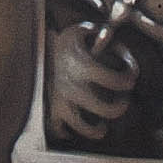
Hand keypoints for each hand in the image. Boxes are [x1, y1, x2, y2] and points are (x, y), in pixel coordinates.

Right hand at [50, 20, 137, 143]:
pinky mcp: (48, 109)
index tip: (130, 78)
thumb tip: (116, 42)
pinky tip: (77, 127)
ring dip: (97, 128)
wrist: (32, 48)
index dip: (128, 79)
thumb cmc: (62, 40)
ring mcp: (59, 101)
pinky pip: (59, 130)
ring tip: (102, 125)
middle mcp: (72, 86)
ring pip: (84, 127)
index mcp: (82, 65)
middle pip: (106, 109)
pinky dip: (69, 132)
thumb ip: (104, 34)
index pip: (115, 80)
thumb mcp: (83, 30)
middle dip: (120, 106)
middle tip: (122, 100)